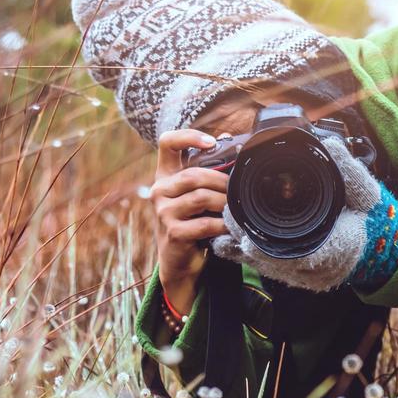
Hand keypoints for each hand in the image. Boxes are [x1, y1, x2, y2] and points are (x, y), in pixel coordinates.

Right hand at [151, 128, 229, 313]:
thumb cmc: (193, 223)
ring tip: (235, 209)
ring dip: (224, 203)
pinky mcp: (173, 232)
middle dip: (222, 182)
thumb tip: (232, 144)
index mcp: (165, 176)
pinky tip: (230, 227)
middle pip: (194, 175)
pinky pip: (205, 223)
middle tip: (238, 191)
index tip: (211, 142)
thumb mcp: (196, 196)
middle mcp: (159, 190)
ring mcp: (164, 212)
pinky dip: (222, 225)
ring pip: (201, 197)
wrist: (180, 261)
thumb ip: (207, 174)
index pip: (167, 143)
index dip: (188, 136)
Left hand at [211, 134, 394, 291]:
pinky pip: (269, 268)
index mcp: (335, 248)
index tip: (242, 235)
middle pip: (273, 262)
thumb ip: (347, 169)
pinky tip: (230, 243)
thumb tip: (330, 144)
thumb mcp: (365, 190)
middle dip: (246, 240)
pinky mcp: (300, 274)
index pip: (293, 255)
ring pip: (268, 266)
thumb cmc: (372, 217)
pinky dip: (249, 256)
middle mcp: (318, 268)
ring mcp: (308, 274)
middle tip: (226, 216)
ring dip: (244, 248)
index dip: (264, 248)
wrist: (381, 243)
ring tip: (225, 226)